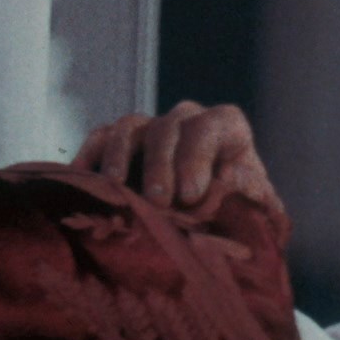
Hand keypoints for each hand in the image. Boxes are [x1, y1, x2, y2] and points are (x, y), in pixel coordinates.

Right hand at [73, 101, 283, 218]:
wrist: (214, 221)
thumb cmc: (239, 209)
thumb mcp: (255, 204)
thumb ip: (249, 191)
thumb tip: (226, 179)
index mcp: (226, 127)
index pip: (213, 125)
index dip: (199, 157)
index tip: (192, 195)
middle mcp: (188, 119)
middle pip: (170, 127)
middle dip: (162, 164)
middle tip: (158, 201)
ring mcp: (152, 127)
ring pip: (133, 126)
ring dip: (122, 155)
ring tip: (117, 187)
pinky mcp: (121, 141)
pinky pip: (102, 136)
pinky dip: (91, 153)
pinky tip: (83, 177)